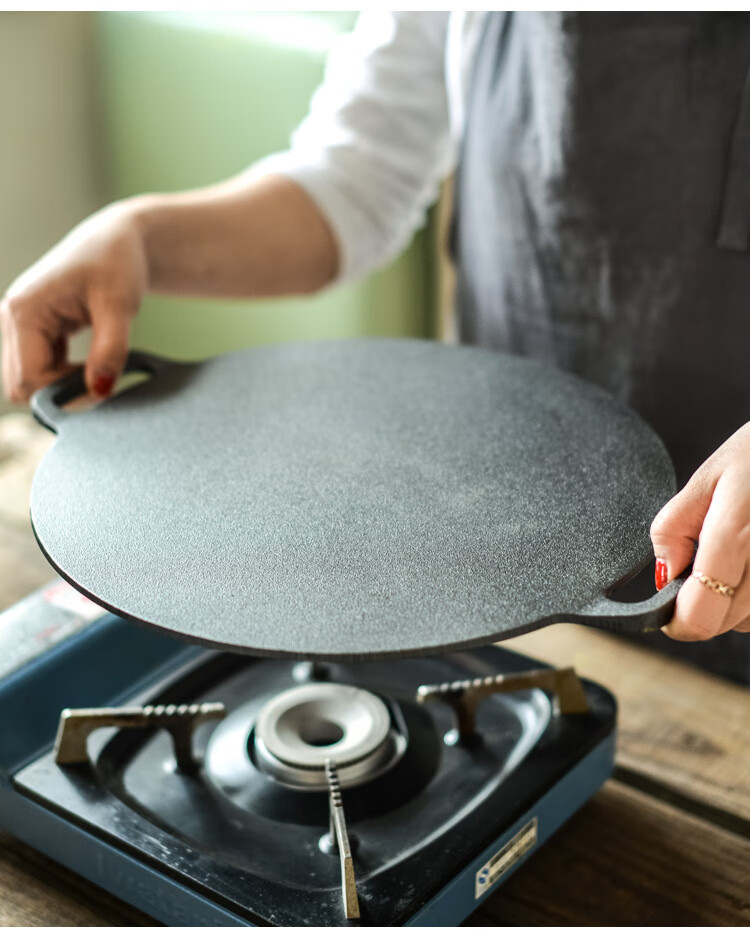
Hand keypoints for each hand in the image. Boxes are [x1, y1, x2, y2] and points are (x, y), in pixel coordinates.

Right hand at [1, 201, 146, 402]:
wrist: (117, 242)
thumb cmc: (116, 264)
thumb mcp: (120, 306)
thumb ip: (110, 350)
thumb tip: (100, 390)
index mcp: (23, 310)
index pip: (29, 378)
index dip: (65, 392)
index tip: (102, 386)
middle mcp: (11, 317)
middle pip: (20, 383)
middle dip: (59, 391)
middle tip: (100, 380)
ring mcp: (16, 323)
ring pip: (27, 378)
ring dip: (60, 383)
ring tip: (96, 367)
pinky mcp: (28, 329)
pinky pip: (37, 367)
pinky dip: (61, 373)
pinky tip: (87, 363)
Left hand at [651, 423, 749, 640]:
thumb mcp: (708, 478)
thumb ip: (674, 527)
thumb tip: (664, 576)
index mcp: (735, 533)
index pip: (702, 612)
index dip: (678, 622)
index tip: (667, 614)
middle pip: (726, 622)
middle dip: (702, 609)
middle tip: (698, 573)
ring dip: (732, 607)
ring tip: (732, 561)